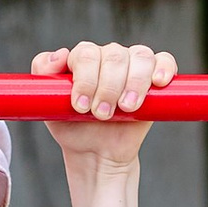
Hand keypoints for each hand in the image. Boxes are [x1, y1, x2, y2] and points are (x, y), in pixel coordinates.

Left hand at [32, 39, 176, 156]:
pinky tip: (158, 82)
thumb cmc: (73, 127)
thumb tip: (60, 54)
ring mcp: (133, 65)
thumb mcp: (48, 105)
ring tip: (126, 107)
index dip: (85, 79)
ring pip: (139, 57)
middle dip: (107, 87)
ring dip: (133, 83)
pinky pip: (164, 61)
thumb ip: (42, 75)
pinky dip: (163, 68)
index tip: (80, 107)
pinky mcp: (156, 79)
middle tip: (101, 115)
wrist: (97, 153)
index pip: (87, 53)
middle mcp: (109, 56)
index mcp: (84, 58)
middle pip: (113, 55)